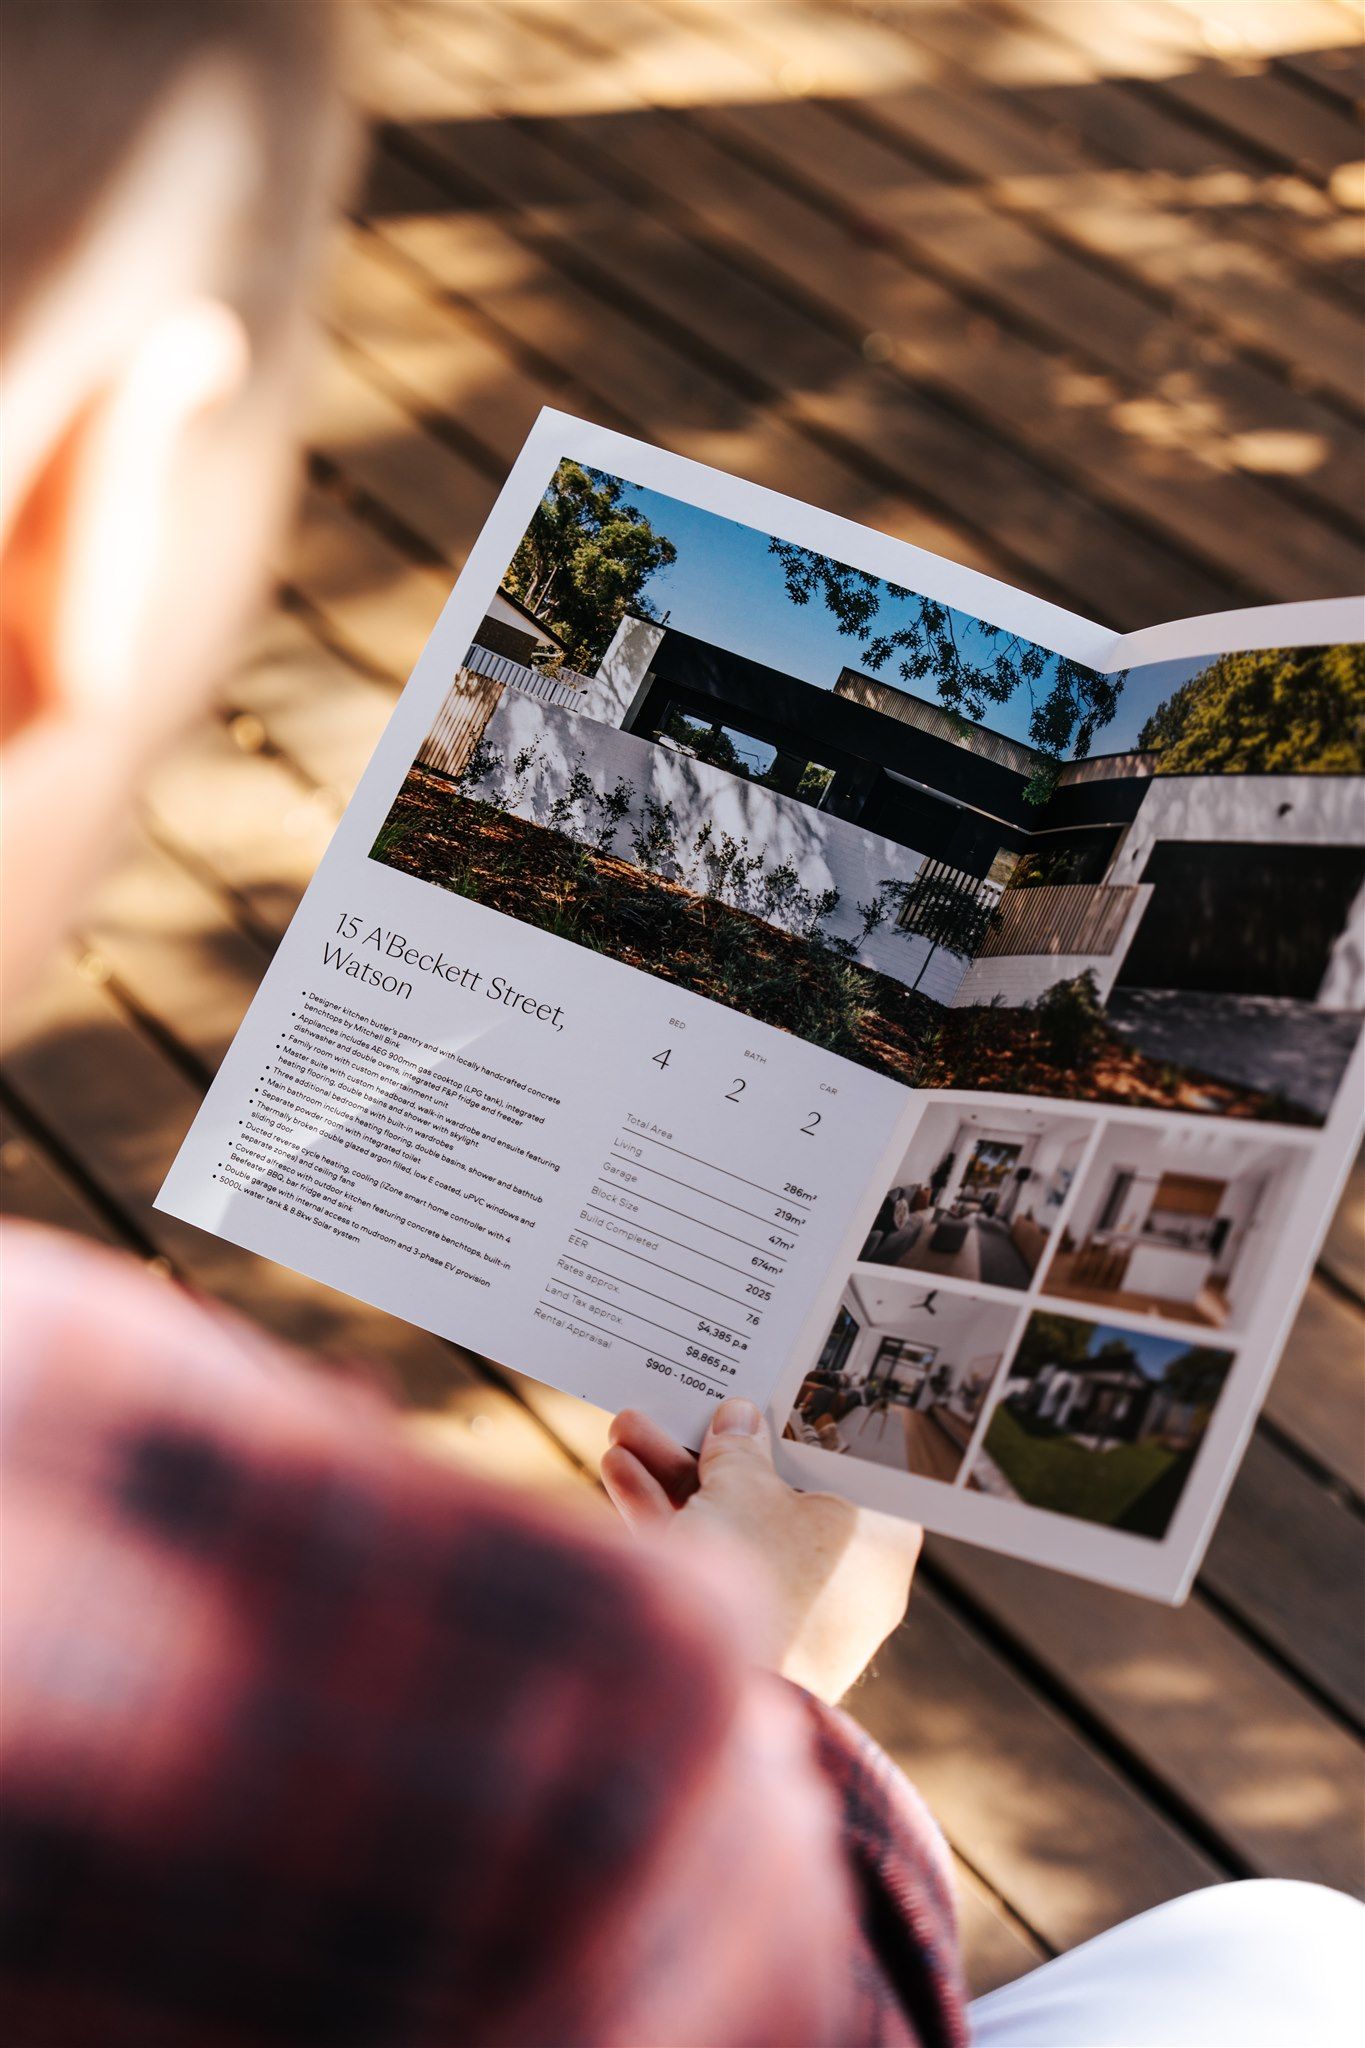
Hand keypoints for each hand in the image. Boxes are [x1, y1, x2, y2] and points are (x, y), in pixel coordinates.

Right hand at [602, 1399, 920, 1705]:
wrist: (721, 1708)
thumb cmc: (762, 1586)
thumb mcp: (743, 1492)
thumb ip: (739, 1449)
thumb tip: (740, 1417)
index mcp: (879, 1534)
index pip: (844, 1460)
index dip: (799, 1421)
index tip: (762, 1388)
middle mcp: (846, 1573)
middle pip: (777, 1489)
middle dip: (710, 1447)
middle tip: (673, 1406)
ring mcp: (796, 1607)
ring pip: (733, 1523)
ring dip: (675, 1477)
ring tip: (623, 1430)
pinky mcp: (749, 1635)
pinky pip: (713, 1562)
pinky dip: (669, 1521)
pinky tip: (617, 1474)